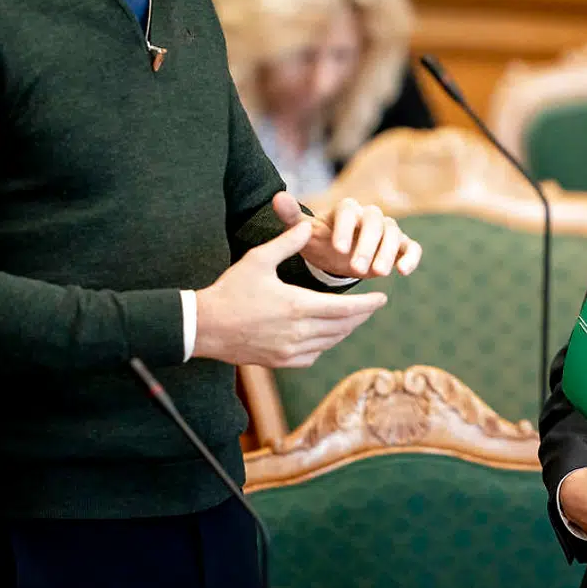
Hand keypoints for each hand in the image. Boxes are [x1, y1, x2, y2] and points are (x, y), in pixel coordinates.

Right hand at [193, 219, 387, 366]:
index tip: (382, 298)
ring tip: (354, 318)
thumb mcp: (258, 259)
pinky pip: (313, 356)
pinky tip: (326, 335)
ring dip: (345, 330)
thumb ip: (287, 243)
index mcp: (297, 306)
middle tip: (373, 306)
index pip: (345, 309)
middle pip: (342, 327)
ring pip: (330, 342)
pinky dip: (325, 345)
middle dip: (361, 316)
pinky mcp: (279, 361)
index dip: (367, 305)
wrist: (204, 326)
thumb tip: (310, 226)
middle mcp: (298, 333)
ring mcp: (289, 351)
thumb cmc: (230, 290)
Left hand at [273, 191, 421, 278]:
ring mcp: (387, 230)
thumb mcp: (304, 233)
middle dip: (367, 245)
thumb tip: (277, 197)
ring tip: (378, 273)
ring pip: (393, 233)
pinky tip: (403, 272)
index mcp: (346, 210)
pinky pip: (410, 247)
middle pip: (374, 222)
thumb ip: (292, 217)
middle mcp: (369, 215)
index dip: (345, 228)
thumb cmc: (320, 242)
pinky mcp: (400, 245)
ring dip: (387, 252)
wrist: (336, 255)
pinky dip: (410, 257)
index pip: (348, 211)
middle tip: (357, 269)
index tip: (337, 249)